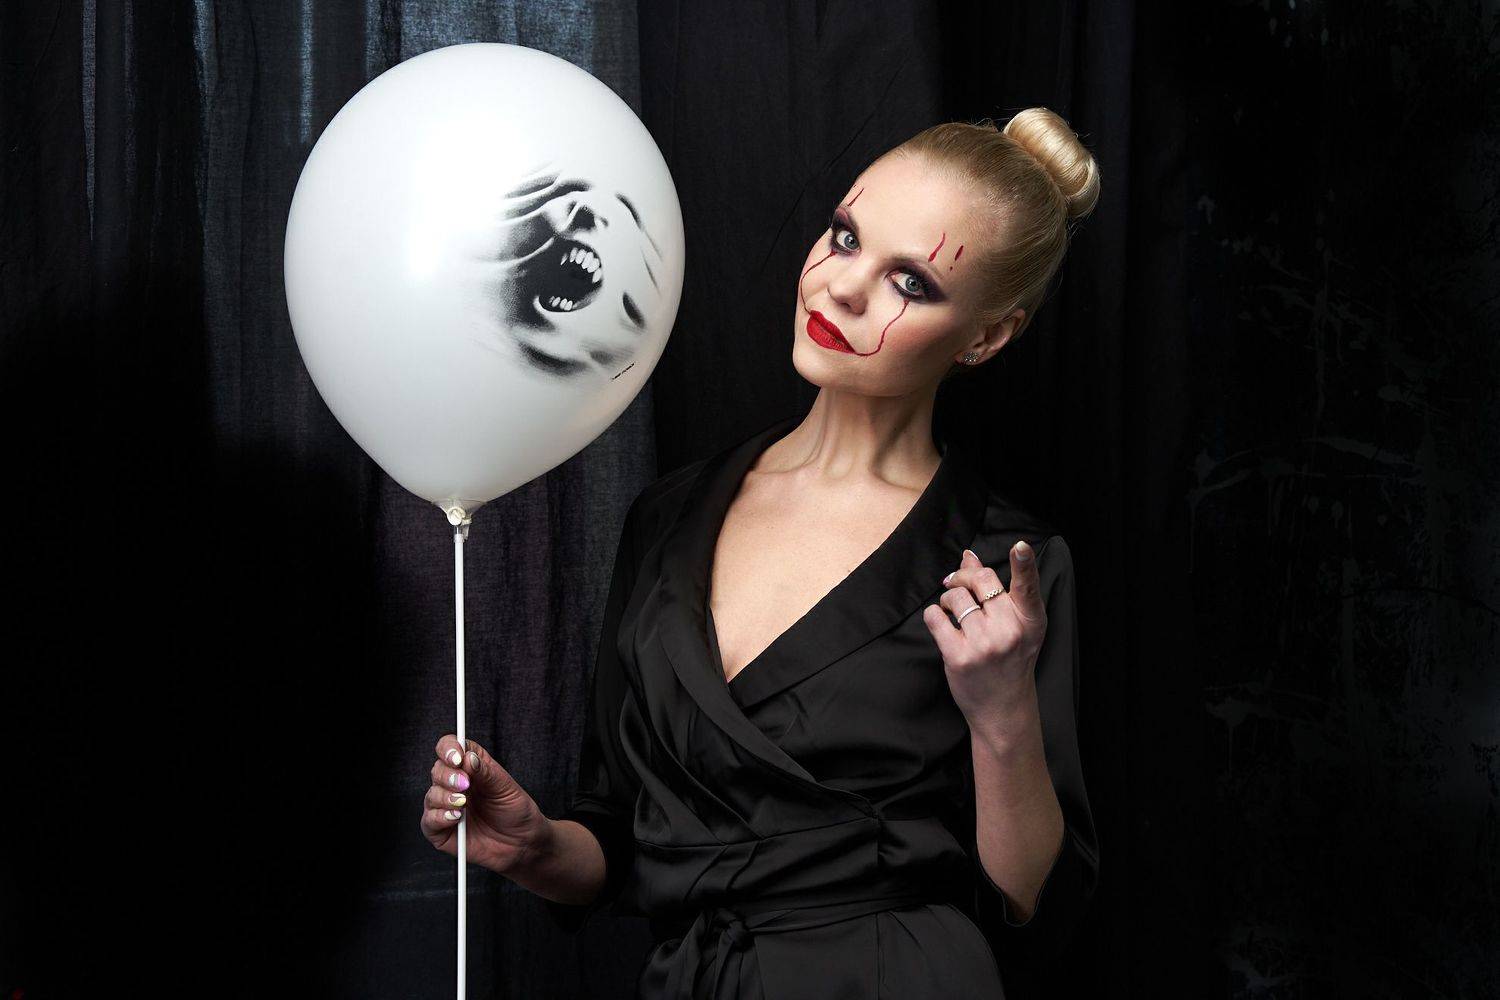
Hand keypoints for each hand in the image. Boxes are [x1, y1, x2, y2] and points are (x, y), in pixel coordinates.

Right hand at [420, 734, 549, 876]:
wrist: (522, 843)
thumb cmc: (515, 811)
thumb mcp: (505, 787)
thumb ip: (486, 772)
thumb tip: (468, 757)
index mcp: (470, 767)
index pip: (450, 748)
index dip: (449, 748)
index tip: (457, 757)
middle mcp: (454, 784)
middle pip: (437, 770)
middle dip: (448, 776)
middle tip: (465, 784)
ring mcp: (446, 807)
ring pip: (431, 795)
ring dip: (445, 797)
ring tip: (463, 804)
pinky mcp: (441, 830)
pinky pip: (429, 821)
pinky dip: (439, 817)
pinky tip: (455, 818)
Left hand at [922, 541, 1047, 727]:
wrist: (1003, 707)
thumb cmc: (1010, 660)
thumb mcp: (1014, 625)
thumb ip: (995, 590)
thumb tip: (969, 556)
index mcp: (1030, 620)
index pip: (1027, 587)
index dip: (1024, 564)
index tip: (1019, 547)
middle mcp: (1010, 630)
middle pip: (980, 580)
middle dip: (962, 577)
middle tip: (955, 584)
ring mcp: (984, 644)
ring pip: (955, 597)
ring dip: (948, 599)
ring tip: (953, 612)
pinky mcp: (959, 656)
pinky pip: (936, 617)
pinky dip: (934, 616)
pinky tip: (942, 625)